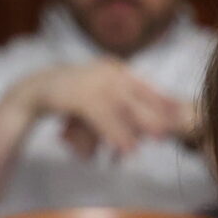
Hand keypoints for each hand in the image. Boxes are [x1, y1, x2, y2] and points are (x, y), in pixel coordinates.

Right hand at [7, 60, 186, 157]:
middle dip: (155, 113)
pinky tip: (124, 148)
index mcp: (114, 68)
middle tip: (170, 131)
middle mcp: (106, 71)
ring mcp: (91, 81)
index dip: (163, 100)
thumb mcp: (100, 96)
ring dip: (136, 126)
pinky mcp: (77, 94)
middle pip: (137, 95)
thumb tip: (145, 125)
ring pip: (120, 107)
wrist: (35, 90)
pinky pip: (101, 116)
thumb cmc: (72, 96)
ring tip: (153, 142)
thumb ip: (121, 105)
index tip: (181, 114)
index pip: (145, 85)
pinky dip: (114, 133)